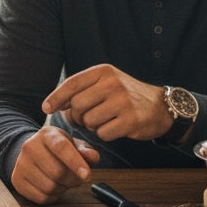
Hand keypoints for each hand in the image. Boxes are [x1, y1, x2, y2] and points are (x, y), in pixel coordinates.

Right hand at [11, 126, 100, 203]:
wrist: (33, 152)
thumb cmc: (58, 150)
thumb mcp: (75, 145)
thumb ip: (86, 151)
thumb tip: (91, 158)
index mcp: (46, 135)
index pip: (60, 147)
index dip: (75, 162)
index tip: (86, 175)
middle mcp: (29, 147)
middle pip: (57, 172)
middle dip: (73, 180)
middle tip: (77, 178)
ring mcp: (21, 164)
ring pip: (49, 187)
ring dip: (63, 189)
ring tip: (63, 181)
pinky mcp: (17, 180)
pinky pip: (41, 197)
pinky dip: (52, 197)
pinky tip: (53, 187)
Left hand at [42, 64, 169, 141]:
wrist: (161, 107)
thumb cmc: (124, 96)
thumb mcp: (104, 83)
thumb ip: (81, 90)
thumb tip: (53, 105)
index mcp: (103, 72)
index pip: (71, 84)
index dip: (55, 98)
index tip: (45, 108)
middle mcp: (113, 83)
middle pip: (77, 105)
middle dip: (76, 116)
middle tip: (85, 119)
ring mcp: (123, 101)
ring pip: (89, 121)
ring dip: (92, 126)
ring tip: (104, 121)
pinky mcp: (132, 120)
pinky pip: (103, 133)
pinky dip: (105, 134)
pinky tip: (115, 128)